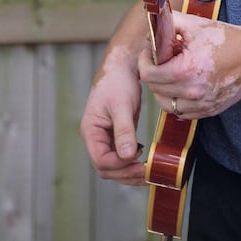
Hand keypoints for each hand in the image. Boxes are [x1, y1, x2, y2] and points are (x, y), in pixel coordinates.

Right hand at [80, 45, 147, 185]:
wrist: (123, 66)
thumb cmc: (118, 81)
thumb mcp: (122, 105)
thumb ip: (124, 131)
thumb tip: (127, 156)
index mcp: (91, 131)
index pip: (101, 160)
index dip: (119, 165)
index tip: (138, 160)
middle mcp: (96, 138)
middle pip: (107, 168)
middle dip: (126, 174)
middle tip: (148, 174)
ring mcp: (106, 138)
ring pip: (115, 167)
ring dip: (131, 174)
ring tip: (150, 174)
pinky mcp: (118, 136)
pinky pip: (123, 158)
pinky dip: (133, 165)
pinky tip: (147, 165)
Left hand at [139, 10, 240, 119]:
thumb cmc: (227, 40)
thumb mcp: (195, 25)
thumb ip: (169, 23)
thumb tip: (153, 23)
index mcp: (184, 70)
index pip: (149, 75)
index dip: (144, 62)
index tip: (149, 54)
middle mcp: (191, 91)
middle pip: (156, 90)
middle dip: (153, 74)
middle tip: (159, 62)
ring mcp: (201, 103)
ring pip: (167, 105)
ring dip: (163, 91)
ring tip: (169, 76)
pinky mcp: (209, 110)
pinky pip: (183, 112)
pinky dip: (177, 102)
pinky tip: (182, 87)